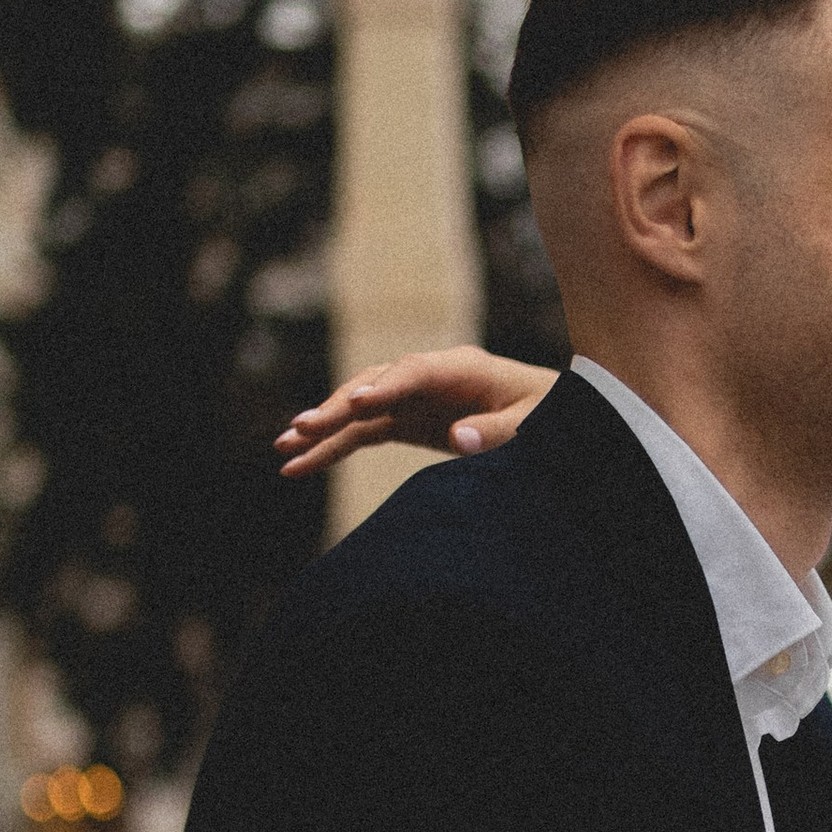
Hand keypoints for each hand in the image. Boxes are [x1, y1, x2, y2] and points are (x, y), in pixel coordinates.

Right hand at [274, 349, 557, 475]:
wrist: (546, 411)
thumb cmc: (543, 413)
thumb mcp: (533, 425)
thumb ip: (498, 432)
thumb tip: (457, 437)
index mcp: (460, 367)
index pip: (414, 372)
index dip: (385, 388)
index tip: (356, 405)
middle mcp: (426, 376)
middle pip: (373, 386)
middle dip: (336, 408)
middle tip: (301, 429)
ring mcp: (410, 397)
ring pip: (357, 410)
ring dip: (321, 430)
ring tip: (284, 451)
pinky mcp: (404, 419)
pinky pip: (361, 432)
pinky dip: (332, 447)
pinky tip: (300, 465)